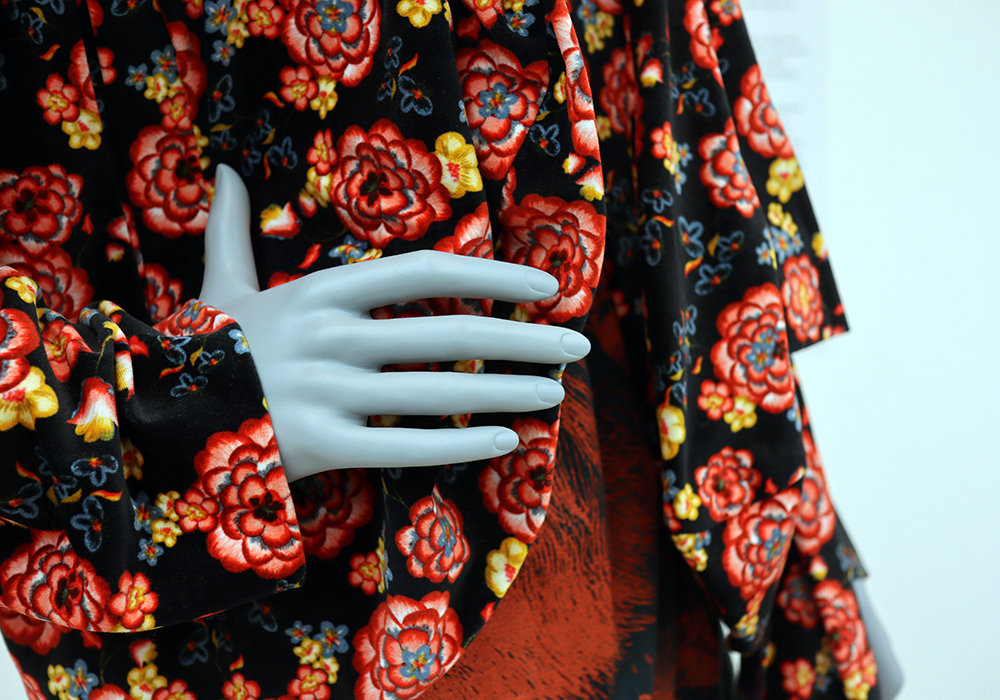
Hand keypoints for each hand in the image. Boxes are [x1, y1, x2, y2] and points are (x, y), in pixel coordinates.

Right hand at [198, 164, 590, 480]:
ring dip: (508, 392)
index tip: (547, 288)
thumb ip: (231, 229)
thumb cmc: (203, 351)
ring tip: (556, 394)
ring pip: (440, 392)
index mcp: (320, 290)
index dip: (495, 275)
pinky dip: (462, 444)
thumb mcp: (220, 285)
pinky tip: (508, 443)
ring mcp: (326, 392)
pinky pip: (409, 447)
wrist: (153, 420)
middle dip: (524, 340)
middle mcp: (330, 336)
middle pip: (450, 333)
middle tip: (577, 347)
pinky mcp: (321, 446)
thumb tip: (221, 168)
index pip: (428, 271)